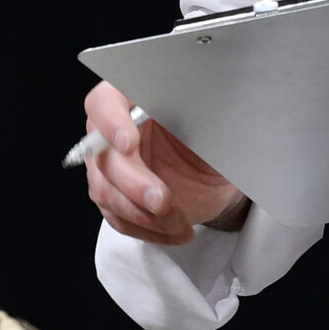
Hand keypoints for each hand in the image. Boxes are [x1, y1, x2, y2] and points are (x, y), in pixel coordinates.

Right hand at [82, 83, 245, 245]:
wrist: (225, 172)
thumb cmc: (218, 137)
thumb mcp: (214, 121)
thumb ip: (196, 112)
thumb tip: (194, 100)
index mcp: (135, 99)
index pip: (104, 102)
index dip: (111, 123)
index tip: (129, 144)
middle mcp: (115, 132)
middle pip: (104, 157)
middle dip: (133, 184)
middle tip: (163, 200)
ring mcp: (111, 166)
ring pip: (107, 192)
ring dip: (143, 213)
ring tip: (179, 220)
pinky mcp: (117, 197)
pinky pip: (120, 218)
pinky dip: (149, 229)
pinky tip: (178, 230)